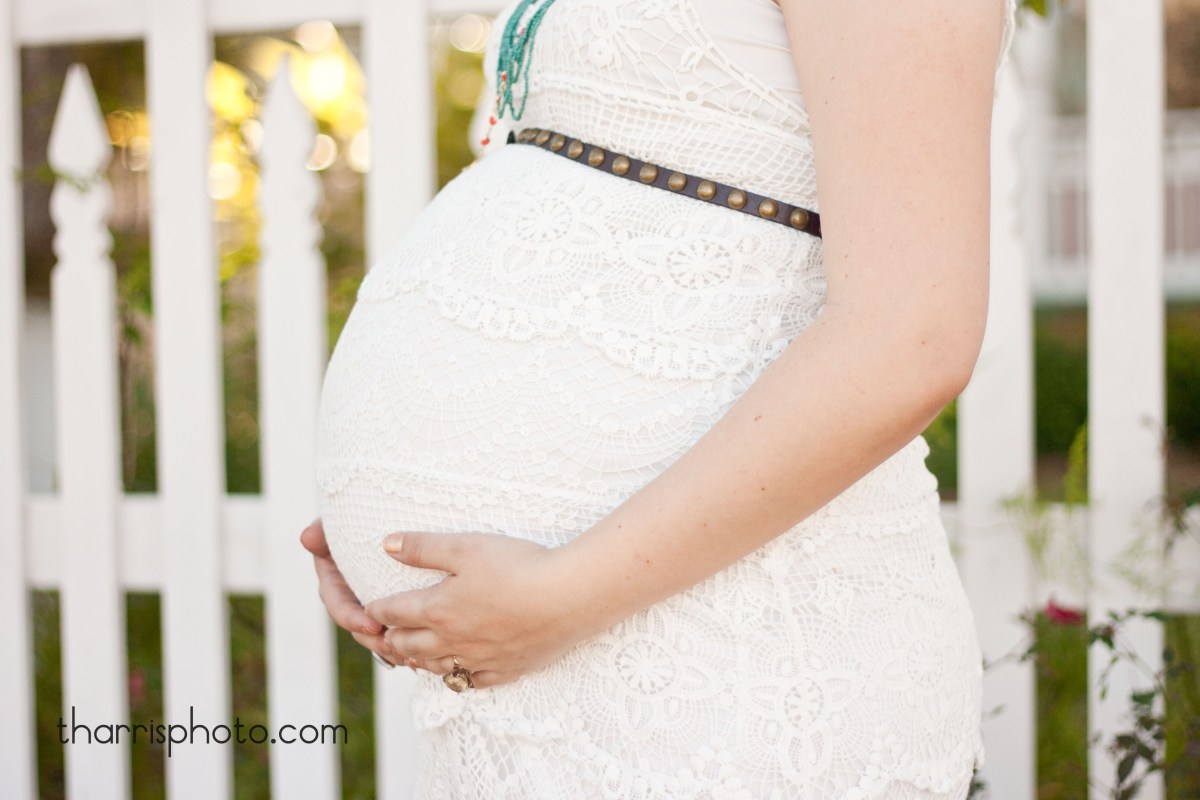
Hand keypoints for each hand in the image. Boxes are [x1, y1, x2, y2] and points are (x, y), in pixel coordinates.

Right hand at [299, 517, 414, 669]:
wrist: (404, 512)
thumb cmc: (369, 511)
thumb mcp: (347, 519)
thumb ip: (327, 528)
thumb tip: (306, 538)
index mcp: (337, 577)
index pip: (337, 603)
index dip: (350, 617)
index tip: (370, 625)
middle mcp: (354, 593)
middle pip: (359, 626)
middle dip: (374, 640)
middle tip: (395, 647)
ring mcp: (375, 602)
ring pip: (380, 633)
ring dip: (392, 646)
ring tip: (410, 654)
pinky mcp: (399, 607)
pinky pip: (402, 629)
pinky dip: (410, 640)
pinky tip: (424, 652)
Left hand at [363, 532, 595, 688]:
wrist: (569, 597)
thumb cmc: (518, 565)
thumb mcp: (466, 546)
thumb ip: (423, 547)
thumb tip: (386, 544)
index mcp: (438, 609)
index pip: (393, 613)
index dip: (377, 609)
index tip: (370, 606)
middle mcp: (452, 641)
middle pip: (407, 647)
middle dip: (390, 639)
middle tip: (383, 633)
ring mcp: (479, 659)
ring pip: (435, 668)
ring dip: (417, 660)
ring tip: (410, 654)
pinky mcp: (506, 670)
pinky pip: (471, 683)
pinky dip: (456, 677)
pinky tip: (457, 670)